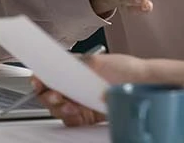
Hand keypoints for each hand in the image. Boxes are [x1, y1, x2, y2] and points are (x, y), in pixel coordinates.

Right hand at [32, 53, 150, 126]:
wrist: (145, 85)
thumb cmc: (127, 70)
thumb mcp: (99, 63)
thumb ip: (77, 64)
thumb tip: (59, 62)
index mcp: (74, 69)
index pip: (50, 73)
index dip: (40, 77)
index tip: (38, 80)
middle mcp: (74, 85)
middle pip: (50, 93)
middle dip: (48, 95)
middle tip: (56, 95)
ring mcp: (79, 101)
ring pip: (58, 108)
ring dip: (60, 108)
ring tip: (71, 106)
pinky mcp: (86, 116)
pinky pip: (70, 121)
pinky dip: (71, 118)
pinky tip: (78, 113)